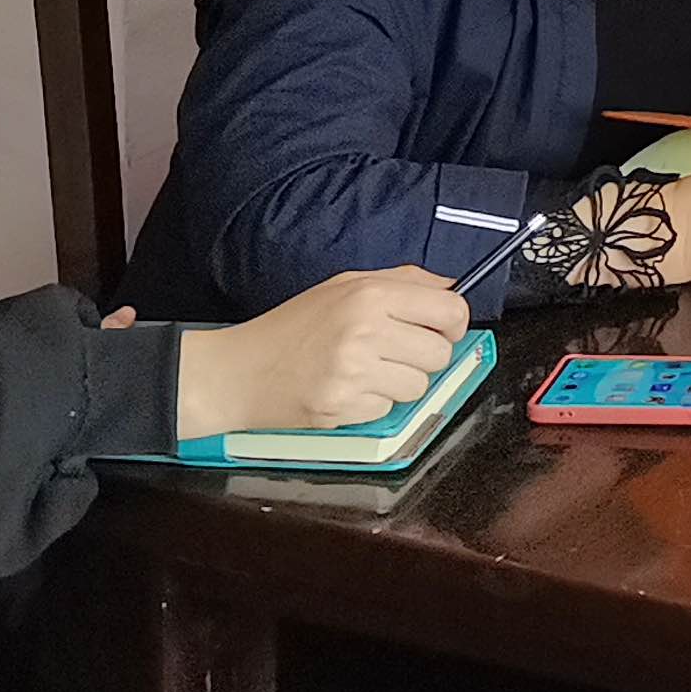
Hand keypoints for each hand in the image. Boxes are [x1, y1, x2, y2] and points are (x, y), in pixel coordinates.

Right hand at [173, 266, 472, 440]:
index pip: (450, 309)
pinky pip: (388, 410)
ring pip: (419, 386)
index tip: (443, 329)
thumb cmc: (290, 328)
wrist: (237, 372)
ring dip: (399, 383)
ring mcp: (354, 372)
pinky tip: (345, 389)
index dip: (454, 323)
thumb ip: (402, 281)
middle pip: (440, 353)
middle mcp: (366, 331)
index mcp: (370, 295)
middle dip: (425, 357)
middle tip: (395, 353)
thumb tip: (452, 285)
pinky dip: (373, 404)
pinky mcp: (343, 408)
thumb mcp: (343, 286)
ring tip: (365, 371)